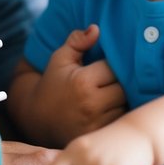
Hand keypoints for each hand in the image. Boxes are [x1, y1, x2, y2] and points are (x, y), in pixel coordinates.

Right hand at [39, 25, 126, 142]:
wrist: (37, 119)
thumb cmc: (52, 84)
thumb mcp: (60, 59)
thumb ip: (77, 41)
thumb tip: (96, 28)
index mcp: (83, 81)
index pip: (114, 68)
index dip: (114, 66)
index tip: (108, 67)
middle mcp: (91, 104)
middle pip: (125, 88)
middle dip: (122, 83)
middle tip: (113, 82)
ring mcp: (96, 123)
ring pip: (126, 106)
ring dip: (124, 101)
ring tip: (114, 96)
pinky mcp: (99, 135)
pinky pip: (120, 122)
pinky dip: (120, 116)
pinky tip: (112, 110)